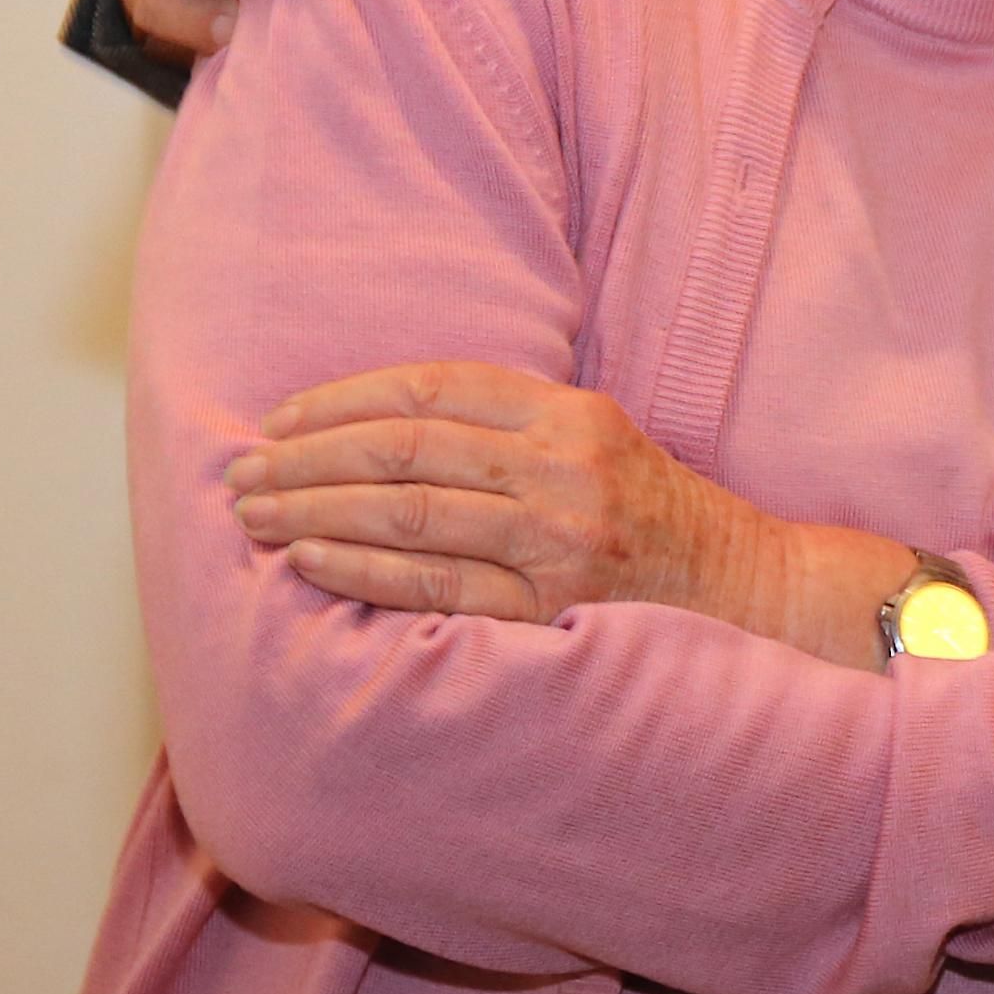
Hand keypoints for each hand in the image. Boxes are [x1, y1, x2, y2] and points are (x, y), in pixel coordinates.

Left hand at [226, 360, 905, 666]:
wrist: (753, 592)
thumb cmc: (659, 519)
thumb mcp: (601, 442)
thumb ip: (512, 425)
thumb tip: (382, 425)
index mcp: (571, 413)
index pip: (435, 386)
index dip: (344, 397)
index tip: (280, 419)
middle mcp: (563, 466)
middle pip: (407, 445)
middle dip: (308, 456)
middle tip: (240, 472)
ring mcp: (558, 538)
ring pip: (410, 511)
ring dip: (316, 508)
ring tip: (255, 514)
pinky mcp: (551, 607)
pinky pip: (435, 585)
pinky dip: (363, 568)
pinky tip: (310, 559)